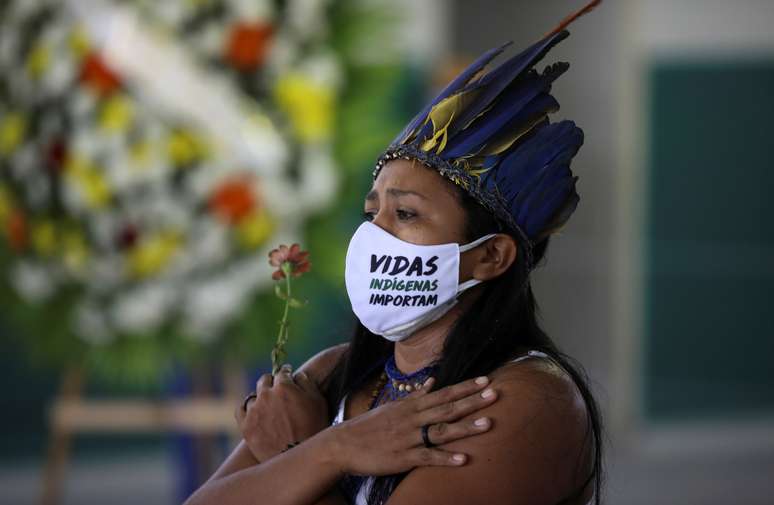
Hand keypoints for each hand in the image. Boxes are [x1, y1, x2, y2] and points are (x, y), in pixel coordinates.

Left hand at [235, 364, 328, 462]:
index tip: (288, 375)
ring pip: (253, 396)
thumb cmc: (314, 428)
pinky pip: (240, 410)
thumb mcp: (318, 401)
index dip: (287, 373)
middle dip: (272, 382)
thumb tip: (296, 376)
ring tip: (268, 406)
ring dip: (260, 398)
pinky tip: (254, 412)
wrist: (298, 458)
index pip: (282, 372)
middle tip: (278, 390)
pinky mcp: (245, 426)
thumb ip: (306, 382)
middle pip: (265, 380)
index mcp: (284, 386)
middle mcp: (266, 394)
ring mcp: (253, 410)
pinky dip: (247, 409)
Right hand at [330, 375, 497, 475]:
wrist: (342, 444)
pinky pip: (427, 457)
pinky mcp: (403, 457)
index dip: (465, 387)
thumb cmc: (368, 426)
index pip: (443, 393)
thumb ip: (414, 396)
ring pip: (441, 431)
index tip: (486, 380)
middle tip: (495, 394)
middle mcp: (412, 419)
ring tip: (488, 424)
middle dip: (472, 401)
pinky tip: (462, 459)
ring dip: (465, 427)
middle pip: (447, 408)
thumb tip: (431, 382)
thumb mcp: (391, 407)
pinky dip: (445, 458)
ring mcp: (408, 438)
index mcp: (411, 406)